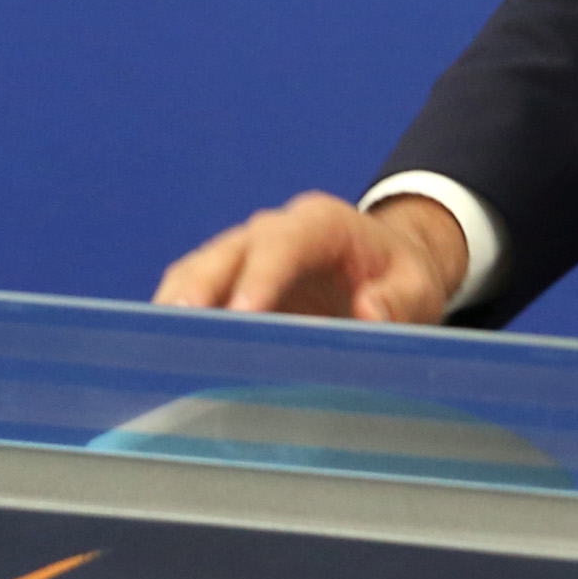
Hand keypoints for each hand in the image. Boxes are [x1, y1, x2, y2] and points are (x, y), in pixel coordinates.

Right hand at [153, 191, 467, 324]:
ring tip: (159, 344)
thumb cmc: (401, 274)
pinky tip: (166, 355)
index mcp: (320, 223)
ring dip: (178, 303)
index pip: (283, 242)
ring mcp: (246, 257)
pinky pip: (196, 296)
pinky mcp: (231, 285)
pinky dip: (179, 322)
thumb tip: (370, 313)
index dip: (260, 275)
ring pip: (199, 270)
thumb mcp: (418, 286)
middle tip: (178, 321)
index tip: (244, 312)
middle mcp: (274, 232)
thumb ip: (399, 299)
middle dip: (200, 285)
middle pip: (227, 251)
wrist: (388, 265)